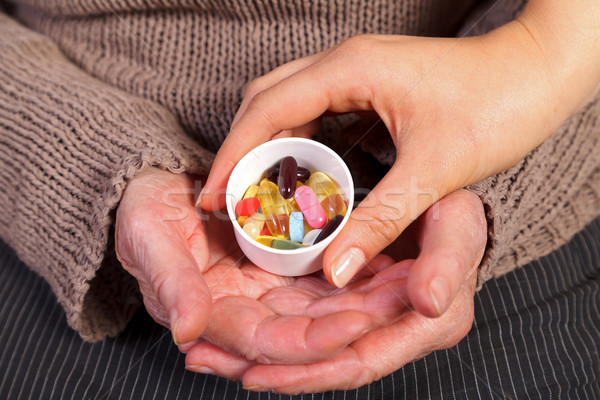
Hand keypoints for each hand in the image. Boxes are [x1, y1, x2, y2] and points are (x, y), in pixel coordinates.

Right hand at [115, 168, 407, 362]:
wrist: (152, 186)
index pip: (272, 340)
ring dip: (367, 297)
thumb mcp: (146, 240)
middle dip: (359, 320)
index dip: (313, 339)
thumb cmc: (141, 213)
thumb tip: (186, 329)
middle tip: (408, 303)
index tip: (358, 325)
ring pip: (326, 301)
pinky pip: (326, 269)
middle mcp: (249, 307)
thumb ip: (168, 282)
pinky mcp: (281, 258)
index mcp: (216, 313)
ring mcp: (267, 284)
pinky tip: (395, 258)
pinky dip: (357, 266)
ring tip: (415, 283)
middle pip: (312, 327)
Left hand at [186, 189, 486, 392]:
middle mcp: (391, 332)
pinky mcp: (345, 299)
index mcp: (426, 325)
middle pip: (321, 364)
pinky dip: (266, 325)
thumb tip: (428, 304)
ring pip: (305, 347)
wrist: (441, 190)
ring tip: (200, 351)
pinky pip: (303, 318)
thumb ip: (447, 263)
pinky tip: (225, 326)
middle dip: (264, 367)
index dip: (306, 372)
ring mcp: (365, 317)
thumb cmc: (456, 206)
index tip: (254, 373)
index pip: (357, 362)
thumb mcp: (458, 226)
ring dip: (254, 353)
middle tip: (205, 361)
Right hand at [200, 9, 597, 296]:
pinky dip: (297, 144)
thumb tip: (334, 269)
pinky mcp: (368, 85)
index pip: (267, 111)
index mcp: (349, 69)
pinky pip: (315, 111)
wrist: (538, 72)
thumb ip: (379, 222)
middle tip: (227, 201)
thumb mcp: (433, 170)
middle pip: (266, 102)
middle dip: (241, 151)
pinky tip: (299, 178)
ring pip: (288, 105)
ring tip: (256, 197)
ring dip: (268, 148)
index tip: (211, 198)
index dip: (232, 156)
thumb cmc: (496, 106)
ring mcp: (355, 71)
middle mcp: (343, 62)